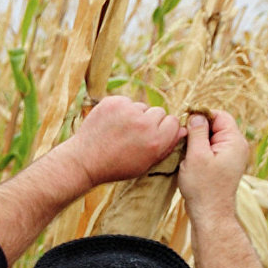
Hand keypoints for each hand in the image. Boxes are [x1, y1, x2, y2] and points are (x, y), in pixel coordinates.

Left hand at [57, 97, 184, 189]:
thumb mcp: (145, 164)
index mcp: (156, 140)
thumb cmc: (116, 166)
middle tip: (133, 136)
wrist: (83, 162)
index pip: (173, 122)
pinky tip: (110, 125)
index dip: (163, 129)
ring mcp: (128, 111)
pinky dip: (120, 110)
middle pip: (159, 112)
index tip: (151, 136)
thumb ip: (166, 146)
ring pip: (141, 106)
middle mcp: (145, 124)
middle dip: (149, 121)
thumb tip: (183, 130)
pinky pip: (125, 101)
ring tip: (119, 132)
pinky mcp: (113, 102)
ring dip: (134, 115)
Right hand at [176, 110, 250, 221]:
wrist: (210, 213)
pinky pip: (212, 150)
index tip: (185, 122)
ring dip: (198, 143)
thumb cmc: (203, 186)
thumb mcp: (196, 156)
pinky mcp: (225, 165)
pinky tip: (191, 162)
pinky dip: (200, 152)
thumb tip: (196, 114)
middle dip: (199, 130)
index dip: (202, 115)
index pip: (220, 115)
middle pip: (217, 126)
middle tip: (182, 141)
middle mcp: (237, 146)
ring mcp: (233, 156)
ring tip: (186, 155)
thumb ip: (197, 132)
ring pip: (213, 139)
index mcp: (234, 140)